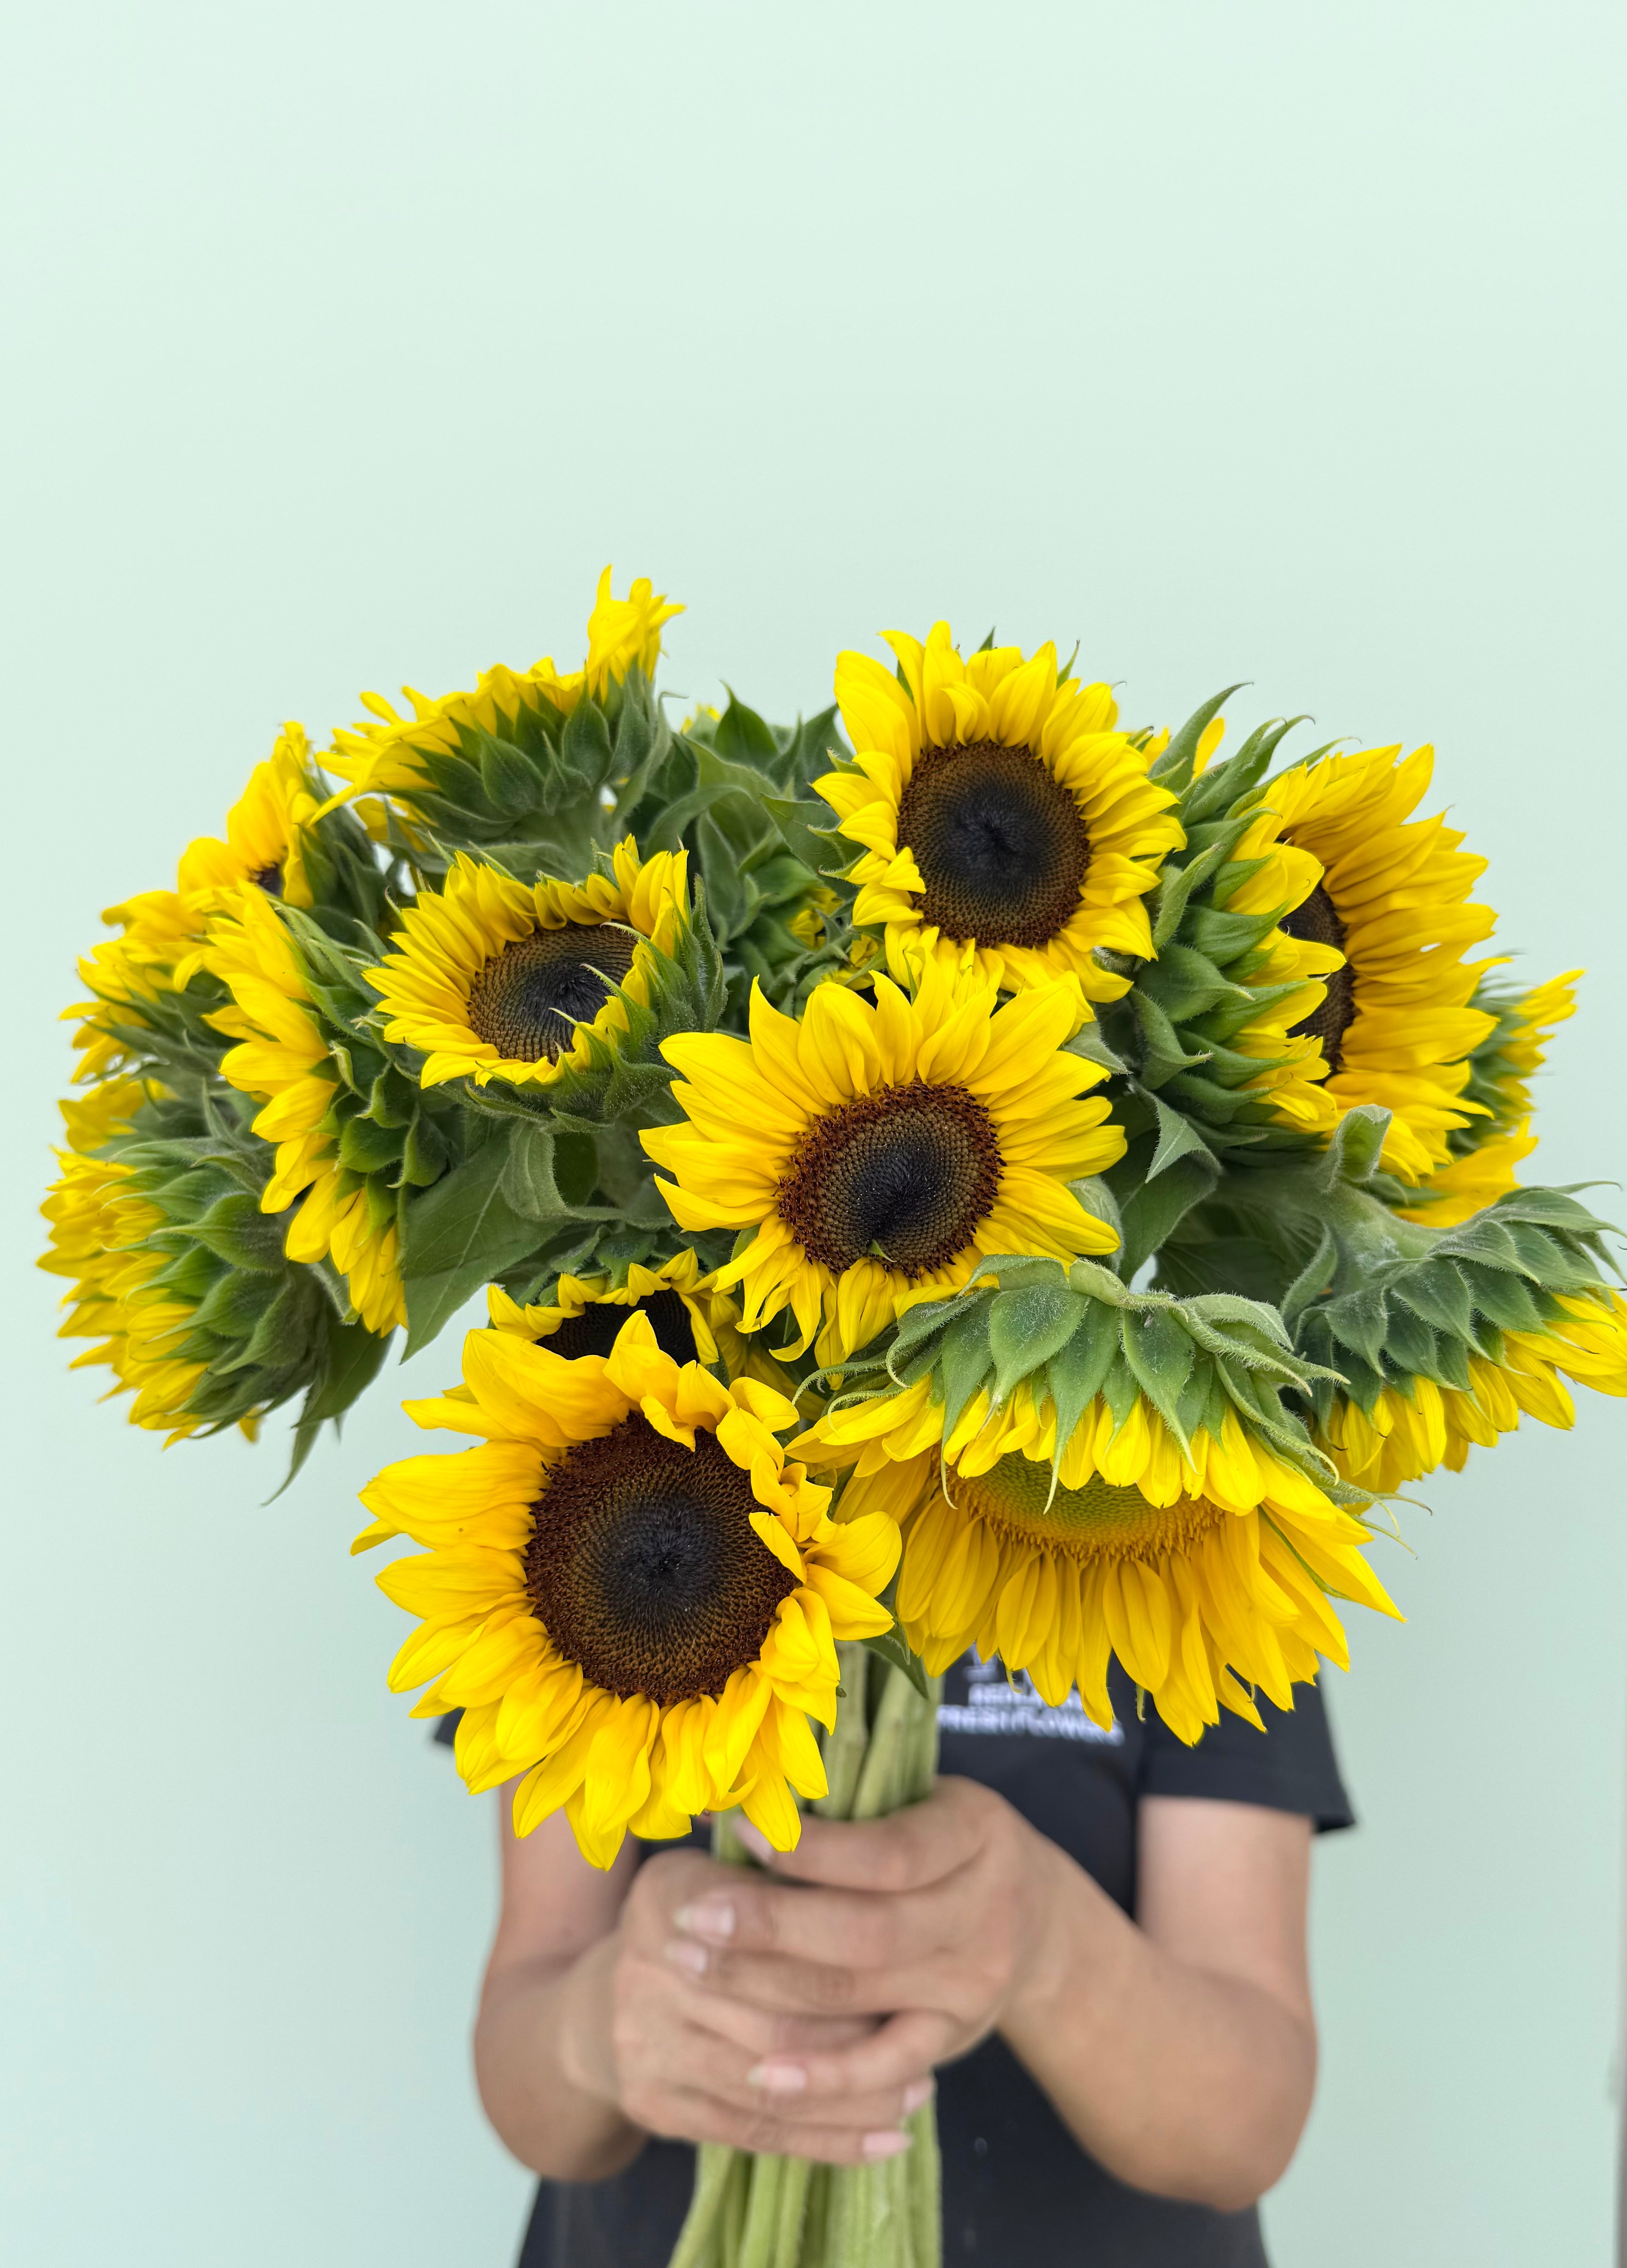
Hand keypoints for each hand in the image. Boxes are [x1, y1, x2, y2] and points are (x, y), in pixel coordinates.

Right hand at [554, 1845, 929, 2166]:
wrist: (595, 2012)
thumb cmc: (692, 1929)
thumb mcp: (717, 1873)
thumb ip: (780, 1868)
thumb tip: (874, 1850)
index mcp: (668, 1895)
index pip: (763, 1923)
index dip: (833, 1939)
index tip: (903, 1944)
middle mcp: (646, 1969)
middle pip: (773, 2010)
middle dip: (858, 2025)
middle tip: (928, 2024)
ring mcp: (646, 2045)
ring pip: (772, 2082)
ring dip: (855, 2094)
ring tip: (922, 2088)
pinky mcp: (658, 2108)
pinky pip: (757, 2134)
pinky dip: (828, 2142)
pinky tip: (887, 2140)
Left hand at [660, 1779, 1066, 2124]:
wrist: (1035, 1916)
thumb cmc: (947, 1840)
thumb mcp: (921, 1800)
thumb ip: (845, 1806)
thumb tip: (733, 1800)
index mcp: (974, 1831)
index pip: (888, 1853)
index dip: (809, 1849)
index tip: (738, 1833)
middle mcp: (983, 1911)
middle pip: (865, 1931)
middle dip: (768, 1926)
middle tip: (691, 1920)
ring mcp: (972, 1984)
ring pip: (859, 1995)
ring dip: (766, 1986)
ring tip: (692, 1967)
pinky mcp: (955, 2037)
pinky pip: (884, 2065)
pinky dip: (822, 2075)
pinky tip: (760, 2071)